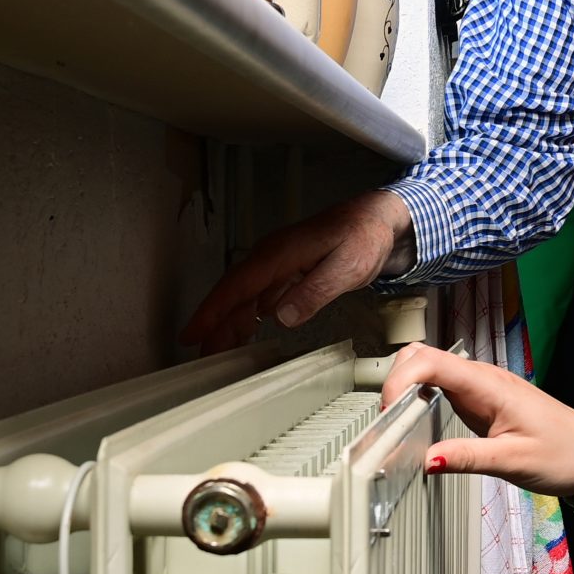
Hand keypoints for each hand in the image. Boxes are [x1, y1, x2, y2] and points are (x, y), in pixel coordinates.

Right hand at [178, 191, 415, 350]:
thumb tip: (281, 315)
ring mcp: (278, 264)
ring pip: (245, 297)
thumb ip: (315, 291)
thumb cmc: (365, 236)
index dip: (212, 311)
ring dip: (229, 323)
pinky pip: (260, 296)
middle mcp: (272, 257)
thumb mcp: (347, 266)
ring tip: (216, 349)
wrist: (380, 219)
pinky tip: (244, 331)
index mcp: (279, 254)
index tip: (193, 332)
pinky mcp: (288, 271)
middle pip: (233, 294)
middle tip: (199, 353)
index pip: (236, 286)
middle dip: (213, 323)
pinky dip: (248, 316)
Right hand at [381, 345, 573, 499]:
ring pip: (430, 368)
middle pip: (423, 355)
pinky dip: (421, 397)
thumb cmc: (566, 455)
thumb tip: (426, 460)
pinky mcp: (482, 401)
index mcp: (490, 385)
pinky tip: (419, 422)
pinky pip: (442, 387)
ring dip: (407, 388)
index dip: (400, 380)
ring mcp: (482, 388)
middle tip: (388, 420)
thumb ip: (466, 459)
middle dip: (396, 379)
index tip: (388, 412)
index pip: (431, 361)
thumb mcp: (514, 463)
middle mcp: (483, 379)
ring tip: (398, 425)